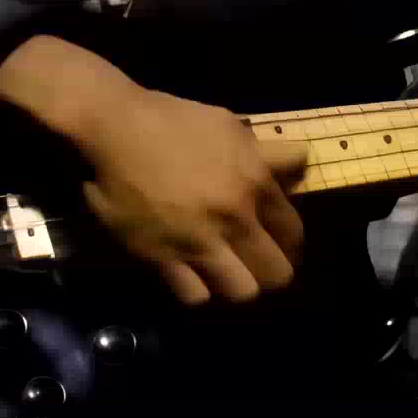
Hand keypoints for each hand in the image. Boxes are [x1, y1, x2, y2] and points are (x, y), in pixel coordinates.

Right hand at [0, 34, 310, 305]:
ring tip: (226, 275)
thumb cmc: (174, 121)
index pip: (293, 233)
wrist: (116, 127)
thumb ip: (267, 154)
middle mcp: (235, 218)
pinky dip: (196, 290)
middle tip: (256, 266)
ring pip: (241, 292)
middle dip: (270, 273)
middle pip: (277, 274)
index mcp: (255, 183)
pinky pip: (194, 295)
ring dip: (236, 286)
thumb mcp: (230, 126)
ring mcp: (199, 241)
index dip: (290, 244)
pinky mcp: (162, 257)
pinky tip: (192, 275)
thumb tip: (301, 164)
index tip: (280, 247)